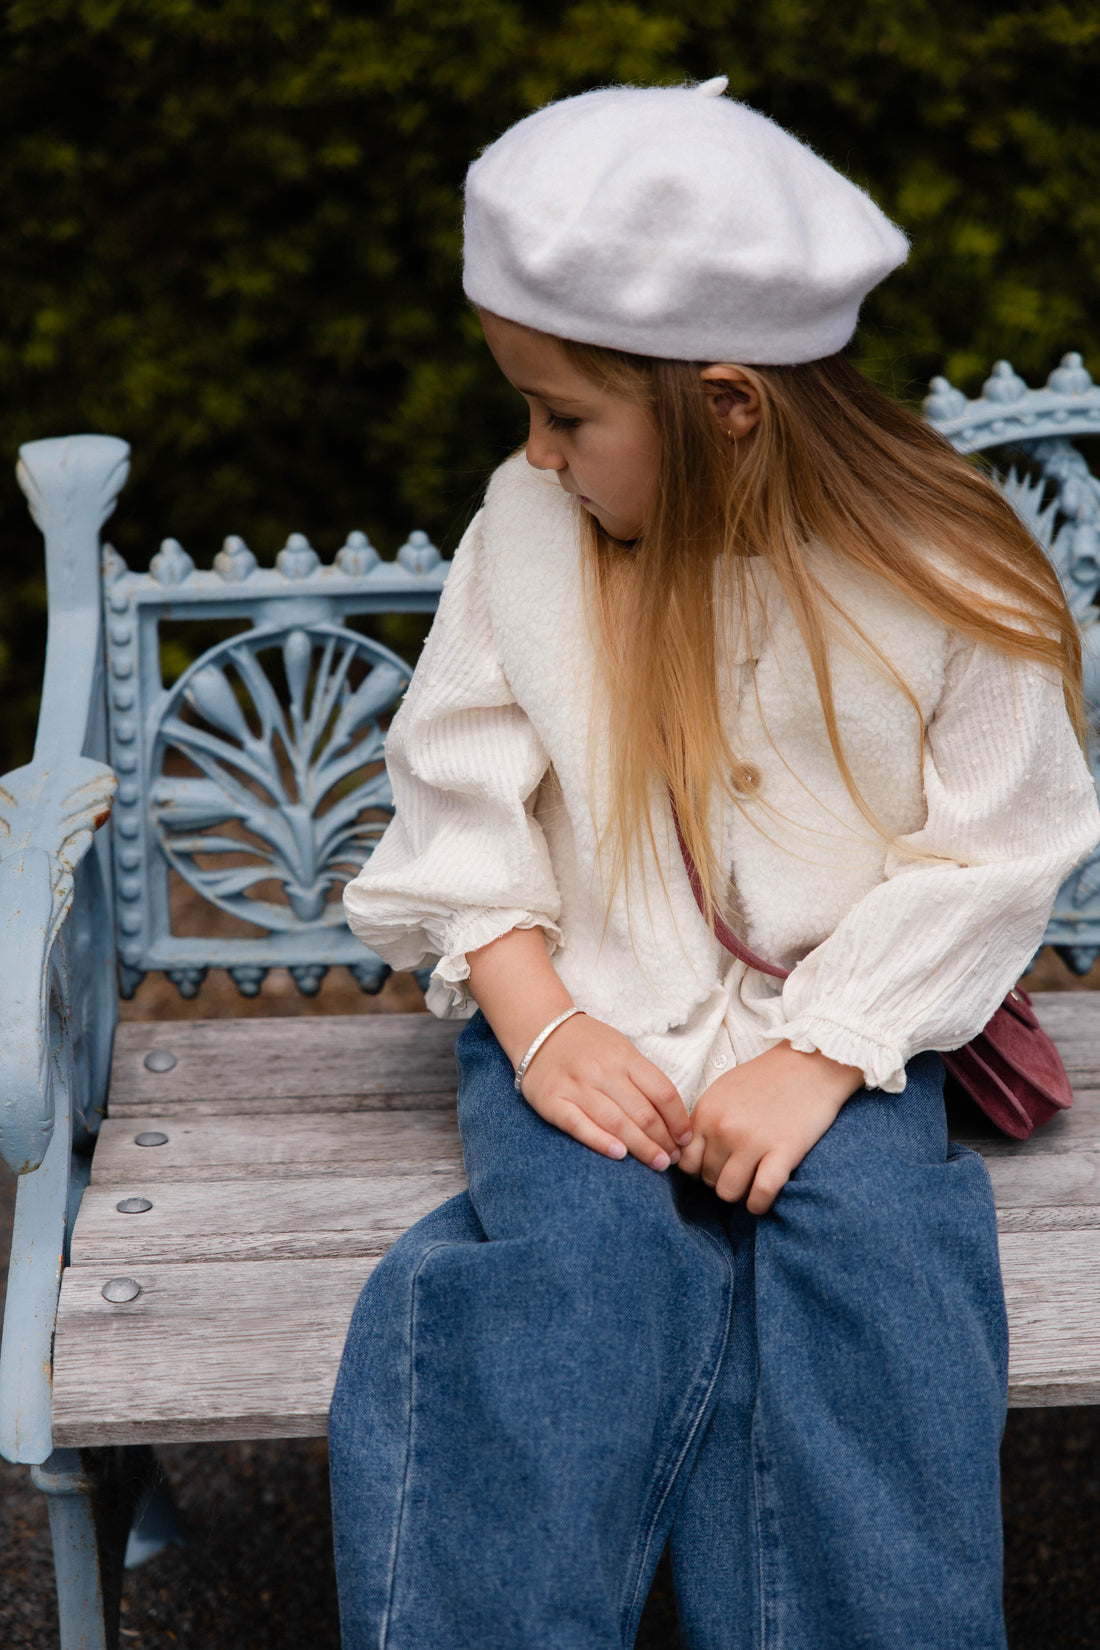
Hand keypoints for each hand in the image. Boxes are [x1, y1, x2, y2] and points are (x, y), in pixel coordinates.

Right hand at [520, 1012, 693, 1171]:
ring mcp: (576, 1086)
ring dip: (642, 1148)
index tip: (685, 1138)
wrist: (540, 1029)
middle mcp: (602, 1070)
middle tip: (674, 1159)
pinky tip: (619, 1155)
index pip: (662, 1092)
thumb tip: (672, 1117)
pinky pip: (579, 1125)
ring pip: (616, 1122)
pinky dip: (601, 1141)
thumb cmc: (589, 1045)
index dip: (678, 1120)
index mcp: (624, 1057)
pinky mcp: (552, 1101)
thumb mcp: (621, 1049)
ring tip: (658, 1163)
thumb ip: (643, 1078)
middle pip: (642, 1112)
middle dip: (664, 1140)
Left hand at [677, 1043, 862, 1212]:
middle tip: (739, 1172)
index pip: (686, 1162)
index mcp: (707, 1112)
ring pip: (728, 1192)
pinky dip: (759, 1204)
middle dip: (721, 1180)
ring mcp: (753, 1140)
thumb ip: (705, 1121)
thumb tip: (689, 1156)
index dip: (699, 1170)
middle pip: (707, 1179)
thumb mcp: (723, 1092)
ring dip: (739, 1193)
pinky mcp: (784, 1150)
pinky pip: (761, 1194)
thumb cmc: (767, 1078)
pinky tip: (762, 1200)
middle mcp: (724, 1127)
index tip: (715, 1168)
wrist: (811, 1063)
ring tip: (751, 1182)